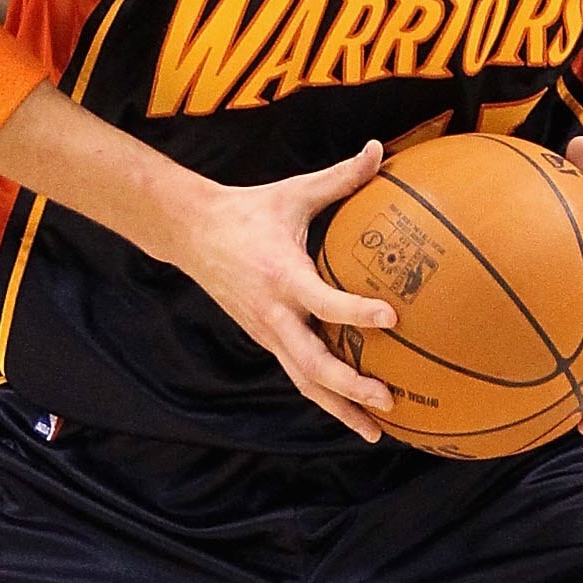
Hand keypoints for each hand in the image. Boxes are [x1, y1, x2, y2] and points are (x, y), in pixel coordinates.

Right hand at [173, 142, 397, 438]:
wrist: (191, 233)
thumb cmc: (250, 210)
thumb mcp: (295, 191)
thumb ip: (341, 178)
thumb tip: (378, 149)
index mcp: (283, 276)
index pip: (323, 301)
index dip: (356, 311)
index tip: (392, 318)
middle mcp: (273, 313)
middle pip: (312, 363)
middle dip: (350, 387)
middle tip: (388, 400)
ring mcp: (267, 332)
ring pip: (304, 381)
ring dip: (339, 409)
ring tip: (375, 433)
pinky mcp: (265, 340)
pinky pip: (298, 374)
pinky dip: (325, 397)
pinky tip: (353, 412)